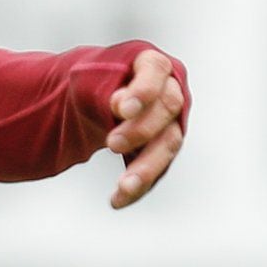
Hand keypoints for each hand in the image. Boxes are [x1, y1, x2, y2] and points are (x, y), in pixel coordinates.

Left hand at [105, 47, 187, 209]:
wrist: (98, 97)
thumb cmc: (97, 80)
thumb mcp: (92, 78)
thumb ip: (105, 87)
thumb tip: (117, 104)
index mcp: (154, 65)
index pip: (155, 71)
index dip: (142, 90)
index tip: (121, 109)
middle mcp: (171, 91)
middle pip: (167, 109)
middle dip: (141, 129)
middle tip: (111, 144)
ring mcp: (173, 121)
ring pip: (168, 145)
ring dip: (147, 168)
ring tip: (123, 188)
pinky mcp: (164, 148)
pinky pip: (157, 170)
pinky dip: (138, 187)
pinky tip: (117, 201)